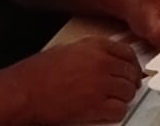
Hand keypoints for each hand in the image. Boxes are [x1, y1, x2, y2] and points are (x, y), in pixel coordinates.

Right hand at [9, 36, 142, 124]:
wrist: (27, 92)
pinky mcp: (96, 106)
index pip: (127, 52)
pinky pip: (120, 110)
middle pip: (131, 72)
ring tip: (116, 99)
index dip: (132, 63)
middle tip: (128, 87)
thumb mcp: (68, 49)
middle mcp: (102, 62)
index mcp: (95, 46)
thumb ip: (91, 51)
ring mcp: (101, 84)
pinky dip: (117, 112)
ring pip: (128, 92)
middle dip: (130, 81)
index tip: (132, 69)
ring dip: (124, 97)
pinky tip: (109, 111)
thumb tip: (107, 57)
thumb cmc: (39, 72)